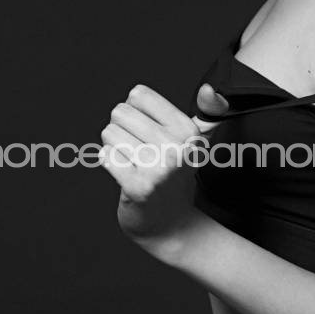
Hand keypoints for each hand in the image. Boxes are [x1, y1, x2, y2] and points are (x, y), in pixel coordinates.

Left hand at [99, 84, 213, 246]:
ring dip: (115, 147)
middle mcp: (177, 148)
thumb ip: (206, 111)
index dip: (135, 110)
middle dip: (122, 128)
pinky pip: (105, 156)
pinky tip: (125, 173)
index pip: (138, 95)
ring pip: (110, 133)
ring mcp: (158, 169)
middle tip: (139, 148)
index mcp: (189, 131)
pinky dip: (110, 163)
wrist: (171, 224)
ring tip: (133, 162)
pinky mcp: (138, 187)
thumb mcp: (194, 141)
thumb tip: (209, 89)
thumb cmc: (176, 177)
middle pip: (120, 112)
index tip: (148, 129)